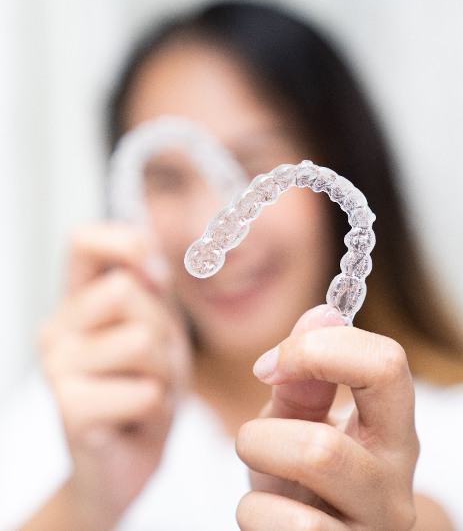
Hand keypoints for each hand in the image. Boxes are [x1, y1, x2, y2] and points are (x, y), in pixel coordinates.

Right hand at [39, 223, 190, 529]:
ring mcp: (57, 368)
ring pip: (143, 341)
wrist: (125, 461)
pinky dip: (157, 410)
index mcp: (78, 302)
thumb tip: (147, 261)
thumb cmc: (143, 388)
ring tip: (147, 392)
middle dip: (162, 331)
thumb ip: (152, 290)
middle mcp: (57, 328)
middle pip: (128, 291)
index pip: (84, 241)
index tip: (156, 277)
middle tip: (154, 365)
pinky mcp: (69, 411)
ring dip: (165, 374)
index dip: (125, 243)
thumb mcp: (157, 330)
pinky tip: (136, 421)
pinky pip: (145, 391)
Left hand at [236, 304, 418, 529]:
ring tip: (258, 467)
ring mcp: (373, 527)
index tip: (268, 364)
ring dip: (258, 461)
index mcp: (391, 428)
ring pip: (308, 477)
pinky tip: (264, 513)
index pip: (386, 364)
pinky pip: (284, 528)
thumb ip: (305, 374)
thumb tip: (324, 310)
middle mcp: (394, 481)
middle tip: (252, 436)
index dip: (317, 350)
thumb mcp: (298, 420)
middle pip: (329, 442)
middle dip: (267, 431)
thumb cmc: (304, 473)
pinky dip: (253, 512)